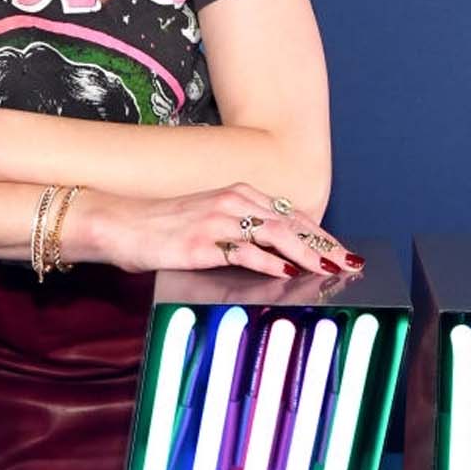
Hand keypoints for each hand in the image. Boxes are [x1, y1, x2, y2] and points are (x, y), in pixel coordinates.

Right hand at [75, 183, 361, 280]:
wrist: (120, 224)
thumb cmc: (162, 229)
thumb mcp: (209, 224)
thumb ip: (241, 234)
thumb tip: (275, 256)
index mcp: (239, 196)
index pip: (291, 216)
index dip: (321, 235)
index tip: (343, 253)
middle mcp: (234, 202)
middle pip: (291, 224)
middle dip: (325, 246)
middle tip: (350, 264)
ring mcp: (219, 220)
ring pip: (274, 235)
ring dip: (306, 253)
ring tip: (329, 269)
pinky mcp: (202, 241)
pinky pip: (244, 252)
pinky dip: (268, 263)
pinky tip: (287, 273)